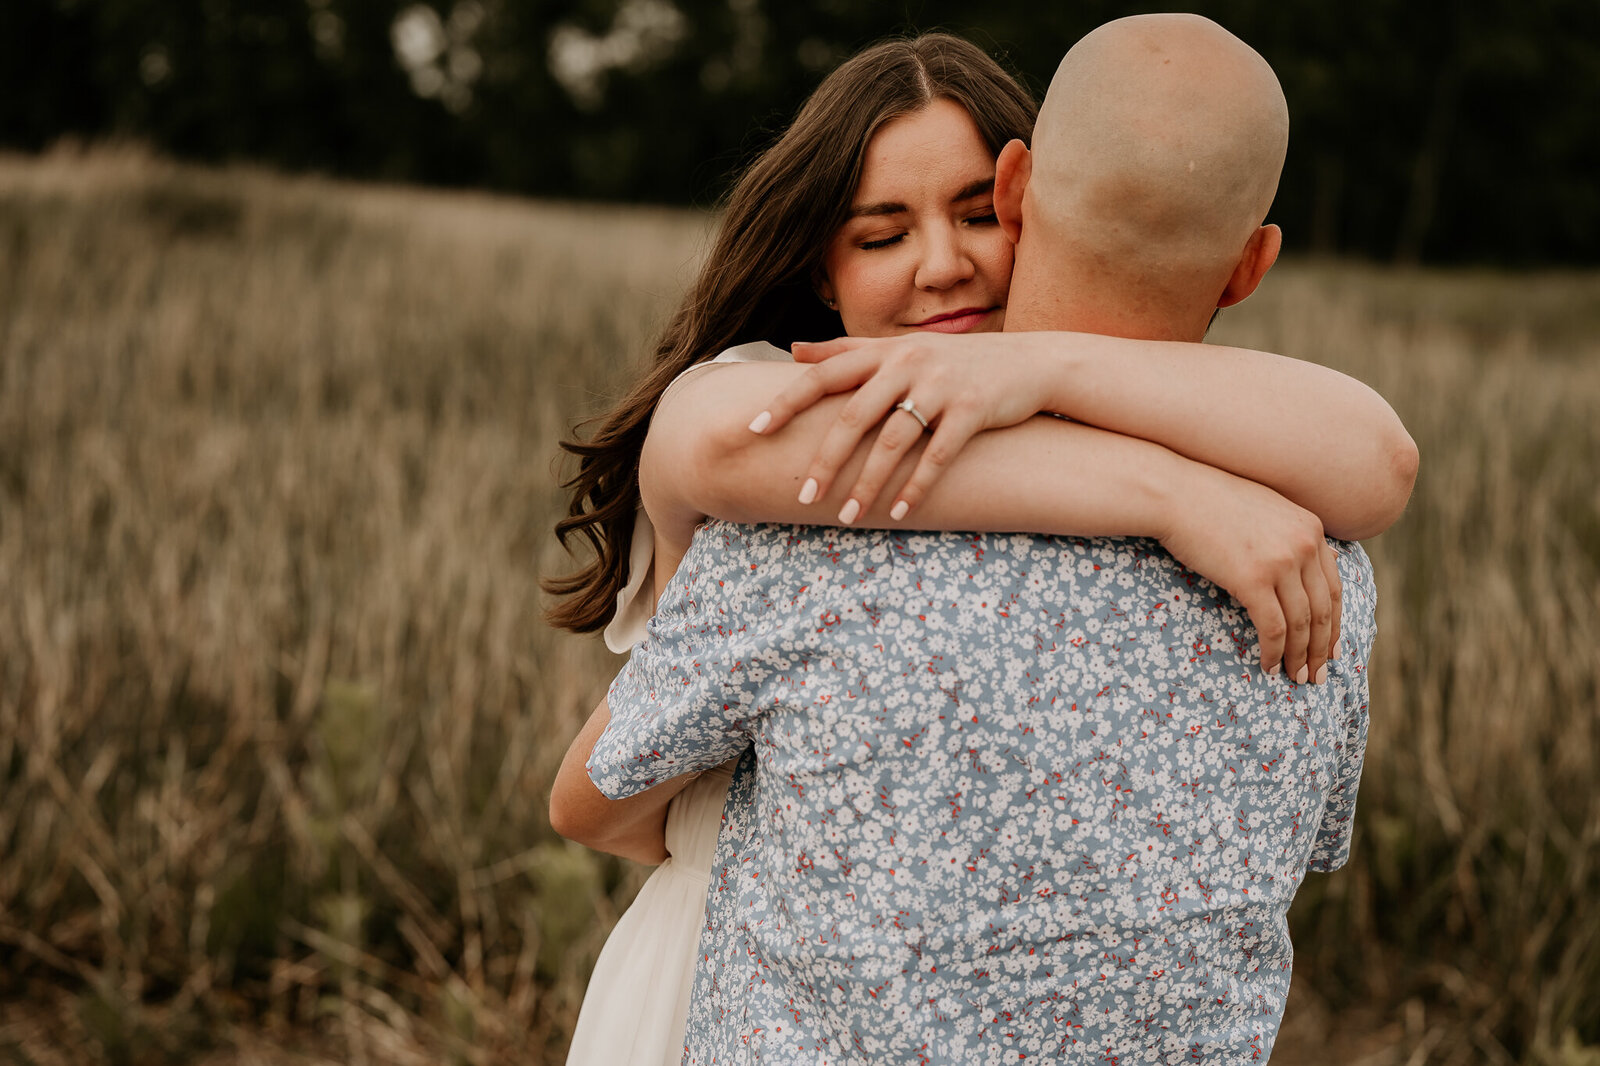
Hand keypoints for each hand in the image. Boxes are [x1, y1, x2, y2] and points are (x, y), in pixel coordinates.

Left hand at [748, 334, 1051, 521]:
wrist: (1031, 362)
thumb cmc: (956, 361)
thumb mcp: (900, 349)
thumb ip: (846, 351)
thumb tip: (793, 351)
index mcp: (884, 353)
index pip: (823, 375)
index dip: (787, 401)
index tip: (754, 429)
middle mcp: (907, 364)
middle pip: (853, 416)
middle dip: (826, 460)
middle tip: (802, 496)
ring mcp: (941, 386)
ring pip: (893, 440)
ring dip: (867, 483)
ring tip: (847, 517)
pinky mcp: (974, 409)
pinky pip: (938, 455)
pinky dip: (917, 487)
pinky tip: (899, 514)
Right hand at [1155, 466, 1341, 681]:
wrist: (1174, 492)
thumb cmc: (1208, 500)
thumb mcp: (1264, 509)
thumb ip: (1292, 533)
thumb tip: (1318, 556)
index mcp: (1310, 528)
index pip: (1333, 587)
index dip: (1334, 624)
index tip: (1330, 649)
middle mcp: (1304, 544)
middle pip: (1323, 610)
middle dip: (1321, 649)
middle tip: (1316, 676)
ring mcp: (1280, 562)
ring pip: (1301, 624)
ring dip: (1300, 657)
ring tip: (1294, 677)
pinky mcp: (1253, 579)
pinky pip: (1273, 627)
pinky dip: (1274, 652)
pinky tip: (1268, 666)